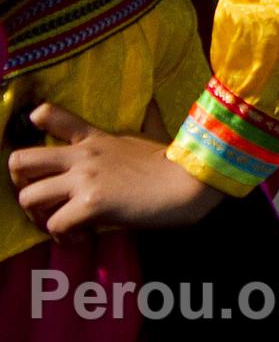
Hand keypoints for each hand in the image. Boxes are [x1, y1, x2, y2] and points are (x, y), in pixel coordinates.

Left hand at [7, 103, 223, 238]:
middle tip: (43, 202)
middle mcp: (83, 155)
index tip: (44, 154)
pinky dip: (64, 239)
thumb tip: (152, 102)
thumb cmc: (177, 162)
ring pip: (29, 198)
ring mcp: (85, 179)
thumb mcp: (154, 134)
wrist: (194, 180)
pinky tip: (83, 239)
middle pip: (20, 162)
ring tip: (61, 225)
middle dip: (22, 185)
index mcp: (95, 138)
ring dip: (40, 218)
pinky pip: (55, 226)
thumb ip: (144, 121)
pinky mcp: (90, 204)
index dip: (35, 129)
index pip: (51, 116)